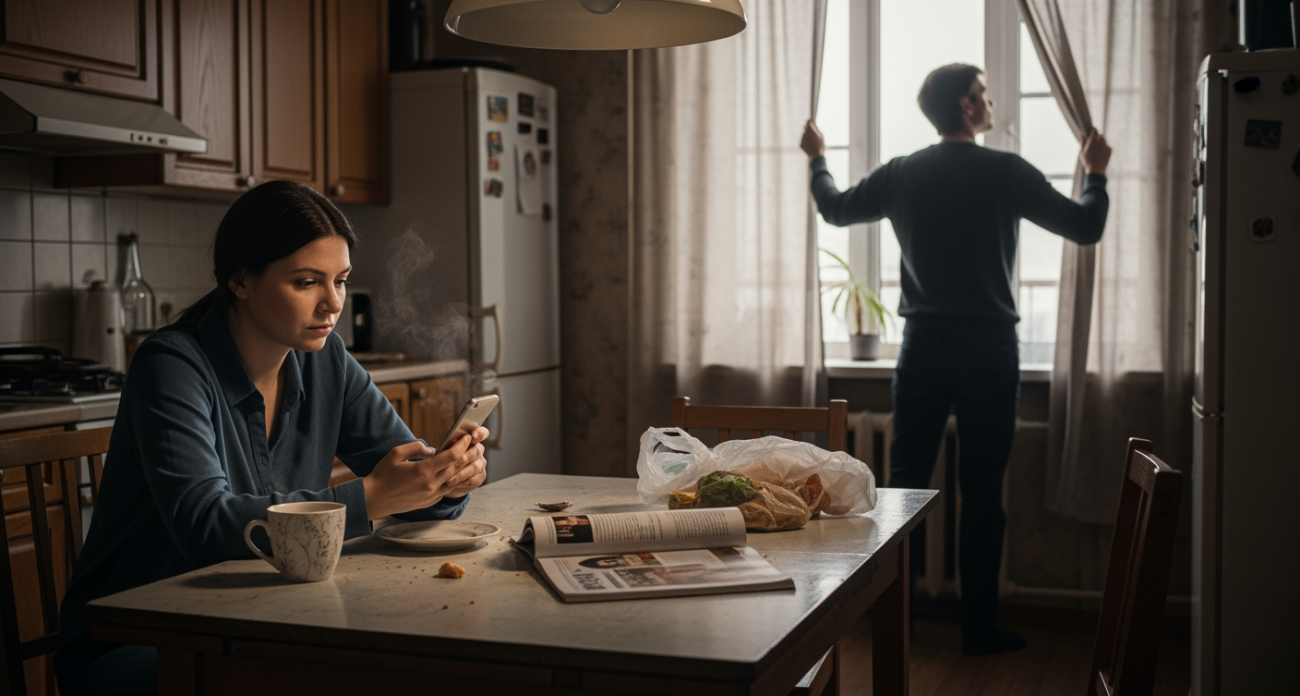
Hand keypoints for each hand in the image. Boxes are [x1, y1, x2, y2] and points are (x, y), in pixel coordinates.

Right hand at [362, 431, 485, 519]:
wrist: (374, 499)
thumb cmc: (383, 475)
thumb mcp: (396, 453)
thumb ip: (416, 447)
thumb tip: (432, 449)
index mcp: (423, 470)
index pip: (451, 456)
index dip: (462, 445)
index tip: (467, 437)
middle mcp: (431, 484)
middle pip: (457, 468)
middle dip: (468, 455)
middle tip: (476, 446)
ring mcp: (431, 495)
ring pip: (454, 480)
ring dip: (463, 469)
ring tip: (468, 459)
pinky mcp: (429, 502)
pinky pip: (446, 490)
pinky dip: (452, 480)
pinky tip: (453, 473)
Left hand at [443, 426, 488, 497]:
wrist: (444, 478)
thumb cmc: (442, 459)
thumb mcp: (440, 450)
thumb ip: (439, 447)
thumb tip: (429, 451)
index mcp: (471, 439)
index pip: (482, 433)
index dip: (479, 433)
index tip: (471, 436)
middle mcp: (478, 450)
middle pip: (477, 451)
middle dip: (464, 457)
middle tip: (452, 463)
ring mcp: (480, 464)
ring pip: (475, 467)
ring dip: (461, 473)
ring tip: (448, 479)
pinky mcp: (480, 477)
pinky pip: (475, 479)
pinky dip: (463, 482)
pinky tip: (452, 484)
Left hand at [801, 120, 825, 158]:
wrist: (816, 156)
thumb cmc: (820, 145)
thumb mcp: (821, 136)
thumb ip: (816, 129)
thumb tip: (813, 124)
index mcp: (811, 130)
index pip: (808, 122)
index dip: (809, 122)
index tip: (809, 121)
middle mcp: (805, 133)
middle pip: (805, 128)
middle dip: (807, 129)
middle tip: (811, 132)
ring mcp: (802, 139)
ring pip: (804, 135)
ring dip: (807, 137)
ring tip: (812, 142)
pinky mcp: (800, 144)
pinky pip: (802, 141)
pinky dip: (805, 142)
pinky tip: (810, 146)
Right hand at [1080, 128, 1110, 175]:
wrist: (1096, 169)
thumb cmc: (1087, 160)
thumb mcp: (1082, 151)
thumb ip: (1082, 141)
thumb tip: (1080, 133)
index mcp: (1092, 140)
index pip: (1095, 130)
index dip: (1093, 131)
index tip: (1092, 133)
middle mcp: (1100, 141)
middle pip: (1100, 135)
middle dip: (1097, 137)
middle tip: (1093, 143)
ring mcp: (1106, 145)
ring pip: (1104, 140)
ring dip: (1101, 142)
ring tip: (1097, 150)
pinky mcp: (1110, 149)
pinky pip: (1107, 146)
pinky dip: (1104, 148)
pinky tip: (1100, 154)